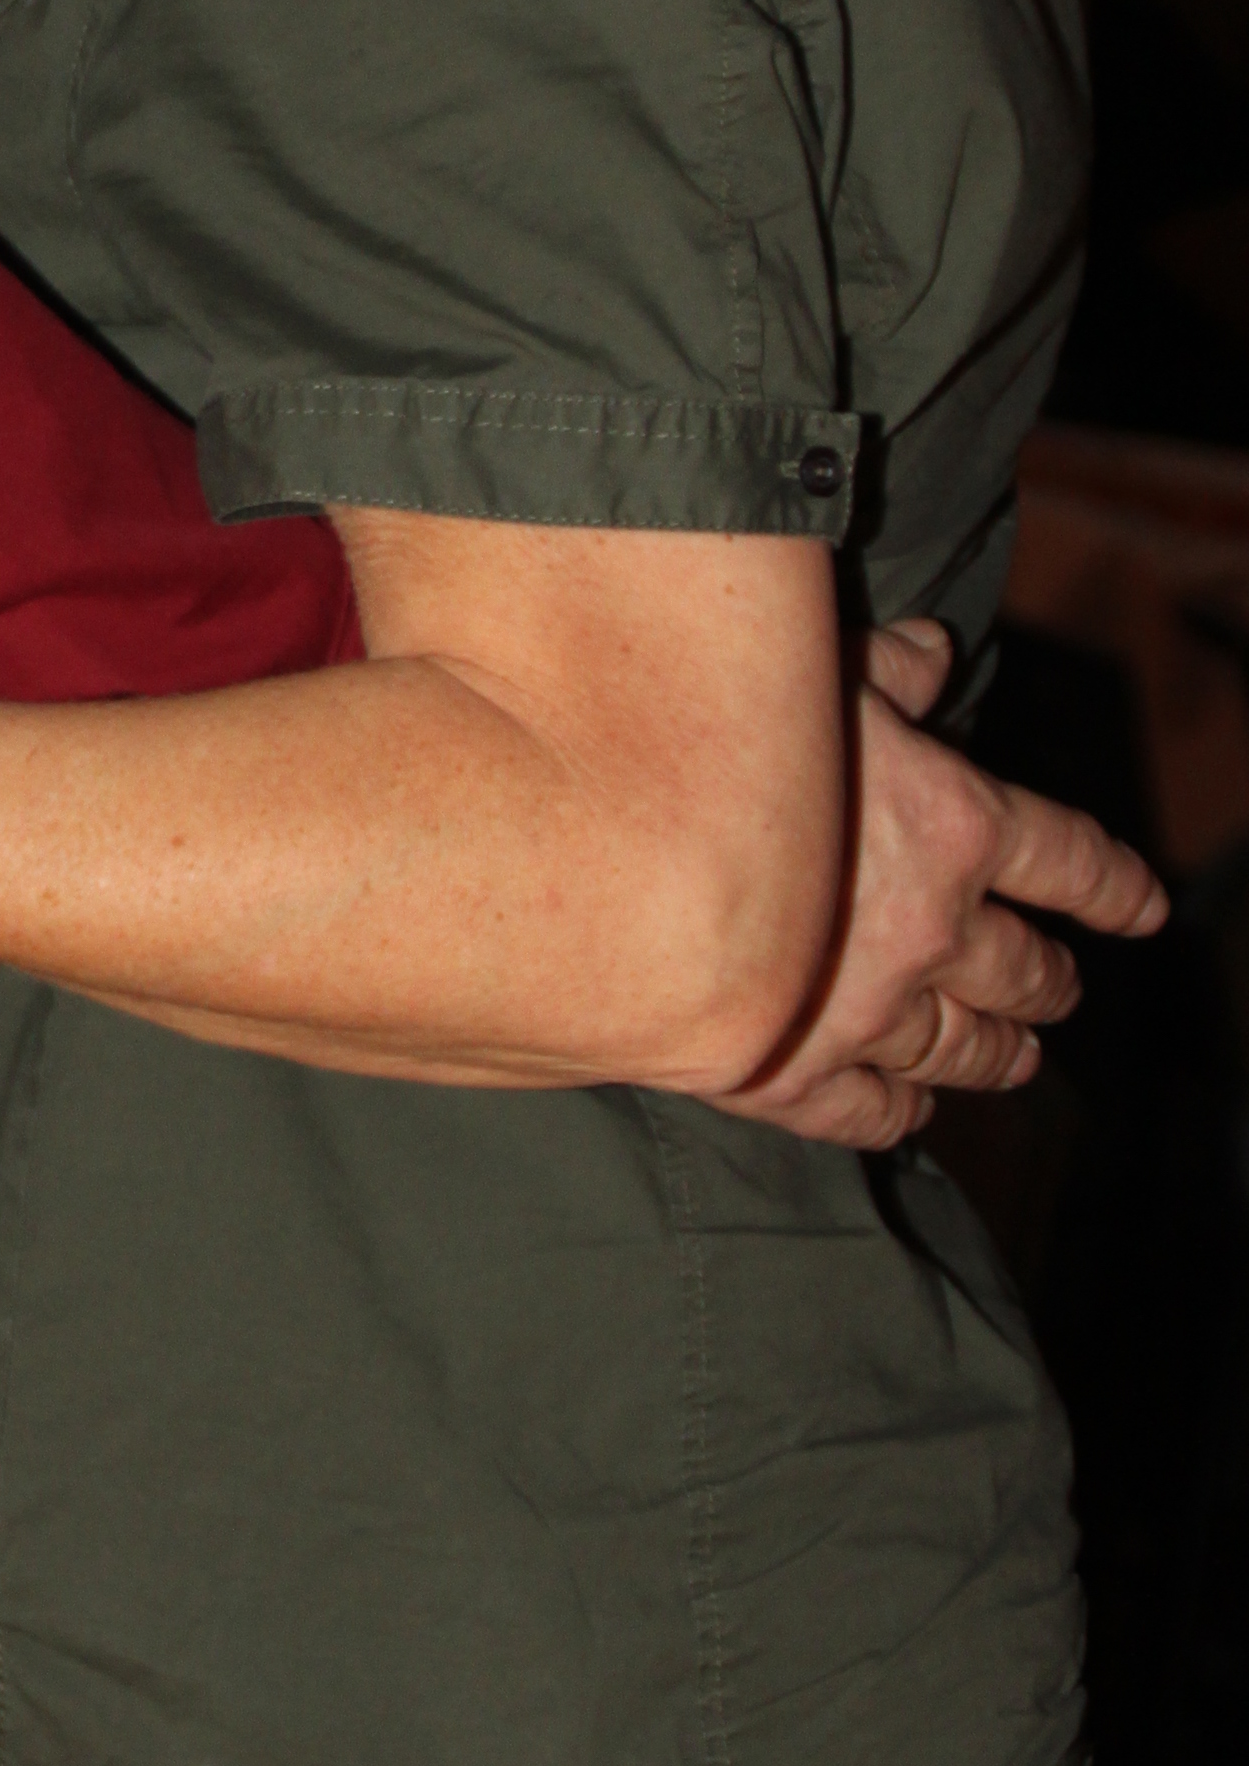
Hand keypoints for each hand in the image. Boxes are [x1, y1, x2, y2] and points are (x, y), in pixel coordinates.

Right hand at [713, 617, 1166, 1149]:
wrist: (619, 872)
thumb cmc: (719, 745)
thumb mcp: (814, 675)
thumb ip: (885, 669)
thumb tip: (936, 651)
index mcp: (951, 829)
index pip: (1069, 860)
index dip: (1114, 884)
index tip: (1146, 907)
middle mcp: (930, 933)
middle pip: (1024, 970)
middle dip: (1052, 979)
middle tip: (1064, 987)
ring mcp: (865, 1016)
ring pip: (962, 1049)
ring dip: (999, 1052)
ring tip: (1021, 1057)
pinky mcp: (795, 1078)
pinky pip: (872, 1112)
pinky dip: (903, 1114)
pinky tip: (914, 1111)